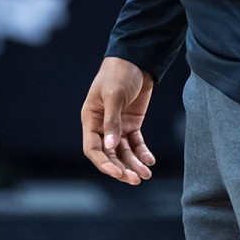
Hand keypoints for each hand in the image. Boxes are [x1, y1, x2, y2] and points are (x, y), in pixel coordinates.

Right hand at [81, 57, 156, 184]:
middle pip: (109, 155)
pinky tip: (149, 161)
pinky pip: (136, 144)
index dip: (104, 163)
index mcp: (90, 119)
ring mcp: (118, 126)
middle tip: (135, 179)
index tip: (118, 173)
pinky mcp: (132, 124)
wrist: (136, 60)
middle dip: (121, 168)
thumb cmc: (118, 74)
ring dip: (133, 164)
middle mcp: (102, 126)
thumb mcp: (114, 95)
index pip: (93, 148)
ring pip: (124, 152)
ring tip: (145, 174)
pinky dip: (142, 153)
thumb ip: (112, 122)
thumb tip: (110, 147)